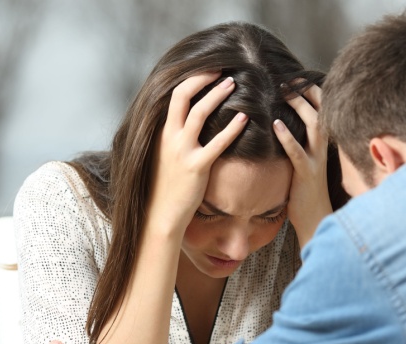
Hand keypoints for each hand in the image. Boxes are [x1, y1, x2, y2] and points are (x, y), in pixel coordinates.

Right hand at [146, 72, 247, 234]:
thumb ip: (172, 135)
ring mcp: (182, 151)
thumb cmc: (165, 184)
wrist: (161, 212)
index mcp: (162, 132)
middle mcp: (169, 137)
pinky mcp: (196, 167)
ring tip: (233, 83)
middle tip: (222, 69)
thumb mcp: (163, 154)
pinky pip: (217, 143)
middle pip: (183, 96)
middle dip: (203, 78)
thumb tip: (186, 120)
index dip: (192, 79)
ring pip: (199, 113)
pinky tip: (244, 119)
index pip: (174, 95)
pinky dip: (231, 129)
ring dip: (217, 95)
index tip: (209, 70)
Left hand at [272, 85, 332, 246]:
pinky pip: (298, 152)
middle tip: (290, 77)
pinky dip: (287, 137)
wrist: (317, 220)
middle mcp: (324, 148)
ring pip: (313, 126)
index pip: (323, 110)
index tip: (297, 76)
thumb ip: (300, 142)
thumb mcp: (305, 161)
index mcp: (323, 143)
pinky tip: (275, 124)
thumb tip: (283, 122)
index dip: (312, 92)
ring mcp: (317, 160)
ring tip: (285, 92)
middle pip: (321, 111)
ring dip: (300, 107)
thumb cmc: (306, 191)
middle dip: (307, 92)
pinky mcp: (306, 174)